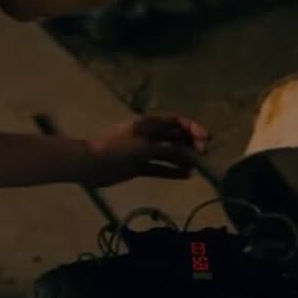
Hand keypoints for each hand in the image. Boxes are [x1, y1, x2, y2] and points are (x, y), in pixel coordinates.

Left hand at [80, 114, 210, 186]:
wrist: (91, 164)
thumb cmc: (116, 149)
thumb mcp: (144, 147)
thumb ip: (166, 148)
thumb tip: (186, 151)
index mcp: (148, 124)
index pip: (176, 121)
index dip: (193, 128)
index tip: (206, 139)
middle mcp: (148, 135)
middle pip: (174, 137)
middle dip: (190, 144)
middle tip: (203, 154)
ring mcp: (144, 151)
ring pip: (169, 153)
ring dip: (183, 158)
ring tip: (196, 167)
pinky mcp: (139, 166)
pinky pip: (159, 167)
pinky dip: (172, 171)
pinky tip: (186, 176)